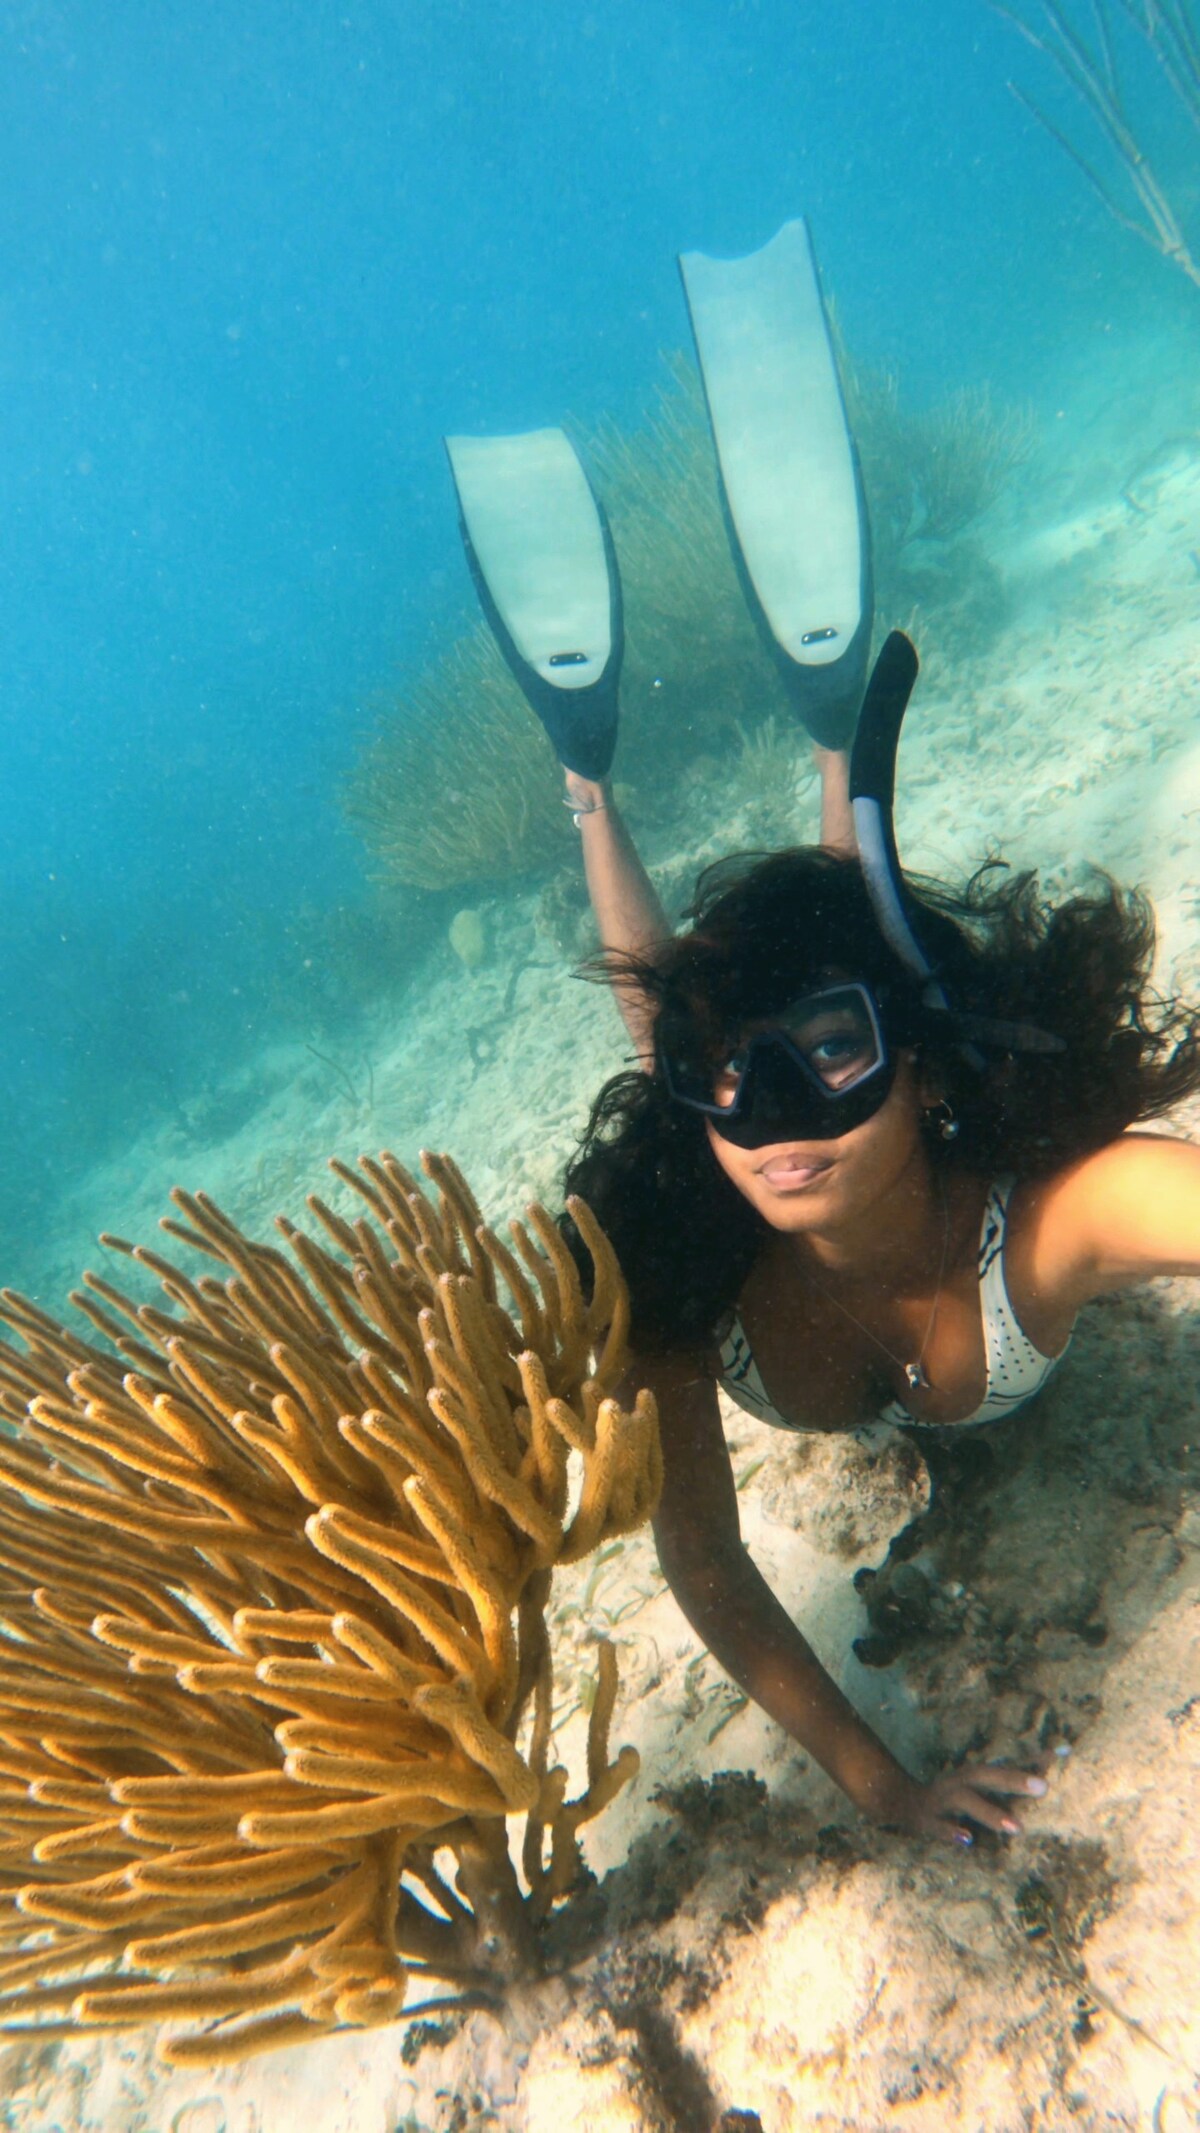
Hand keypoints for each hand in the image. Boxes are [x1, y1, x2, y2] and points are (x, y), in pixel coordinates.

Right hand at [878, 1762, 1047, 1847]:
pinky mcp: (927, 1820)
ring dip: (991, 1813)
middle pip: (988, 1776)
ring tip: (1017, 1828)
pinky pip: (939, 1826)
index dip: (1034, 1759)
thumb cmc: (953, 1797)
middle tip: (1044, 1787)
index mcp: (976, 1774)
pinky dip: (952, 1832)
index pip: (1009, 1763)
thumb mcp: (979, 1789)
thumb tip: (1049, 1775)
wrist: (900, 1802)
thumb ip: (1009, 1785)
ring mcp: (943, 1800)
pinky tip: (967, 1840)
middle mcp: (961, 1781)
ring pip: (967, 1802)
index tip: (1065, 1753)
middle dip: (1014, 1779)